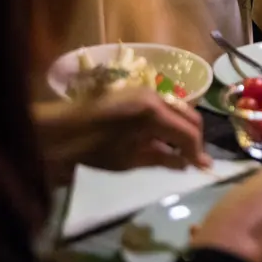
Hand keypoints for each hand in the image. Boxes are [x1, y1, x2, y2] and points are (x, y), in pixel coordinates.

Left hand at [34, 89, 210, 182]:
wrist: (58, 131)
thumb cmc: (91, 150)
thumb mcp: (129, 160)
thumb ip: (162, 158)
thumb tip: (187, 164)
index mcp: (154, 113)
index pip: (189, 132)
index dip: (198, 152)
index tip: (203, 169)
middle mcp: (156, 96)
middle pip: (190, 116)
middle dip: (194, 139)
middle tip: (194, 160)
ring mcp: (146, 92)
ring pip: (178, 110)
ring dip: (183, 130)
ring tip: (180, 152)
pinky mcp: (137, 93)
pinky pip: (164, 107)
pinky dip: (169, 123)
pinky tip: (164, 140)